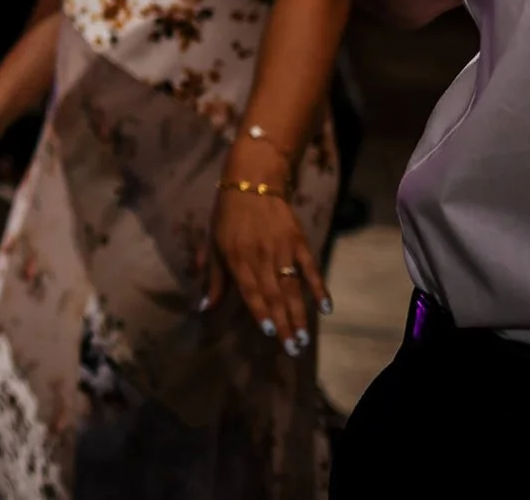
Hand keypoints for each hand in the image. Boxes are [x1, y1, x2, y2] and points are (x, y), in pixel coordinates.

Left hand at [205, 145, 328, 352]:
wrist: (252, 180)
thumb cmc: (226, 215)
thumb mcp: (212, 243)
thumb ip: (212, 278)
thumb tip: (204, 307)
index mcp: (236, 256)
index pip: (250, 289)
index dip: (261, 311)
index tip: (271, 332)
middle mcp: (260, 255)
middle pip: (274, 294)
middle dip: (284, 323)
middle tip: (293, 349)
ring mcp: (282, 248)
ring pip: (292, 286)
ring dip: (300, 313)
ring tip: (305, 338)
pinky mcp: (299, 241)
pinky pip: (310, 268)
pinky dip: (319, 287)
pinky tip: (326, 308)